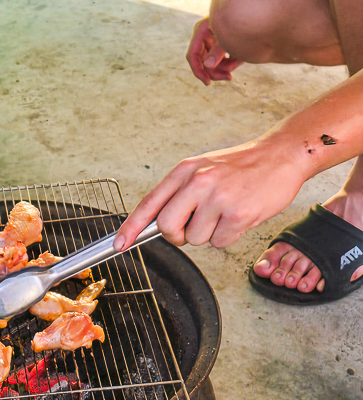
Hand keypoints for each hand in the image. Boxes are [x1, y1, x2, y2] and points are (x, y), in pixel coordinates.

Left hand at [114, 138, 305, 251]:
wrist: (280, 156)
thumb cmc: (241, 166)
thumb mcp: (203, 168)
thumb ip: (181, 191)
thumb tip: (160, 222)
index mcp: (185, 171)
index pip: (150, 203)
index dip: (131, 227)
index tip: (119, 244)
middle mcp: (197, 182)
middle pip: (166, 227)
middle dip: (176, 236)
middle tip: (191, 228)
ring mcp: (218, 198)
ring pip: (195, 238)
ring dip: (208, 234)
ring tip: (225, 212)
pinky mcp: (238, 214)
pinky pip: (220, 243)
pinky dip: (228, 237)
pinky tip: (239, 217)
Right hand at [186, 17, 243, 84]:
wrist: (253, 15)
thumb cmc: (240, 22)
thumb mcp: (228, 38)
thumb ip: (218, 52)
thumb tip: (207, 66)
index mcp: (200, 31)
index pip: (193, 55)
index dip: (198, 70)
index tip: (207, 82)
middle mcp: (203, 37)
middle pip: (203, 62)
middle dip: (216, 71)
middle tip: (229, 77)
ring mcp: (210, 41)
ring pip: (212, 63)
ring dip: (225, 67)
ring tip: (239, 62)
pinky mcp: (218, 45)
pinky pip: (220, 60)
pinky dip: (230, 62)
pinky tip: (239, 59)